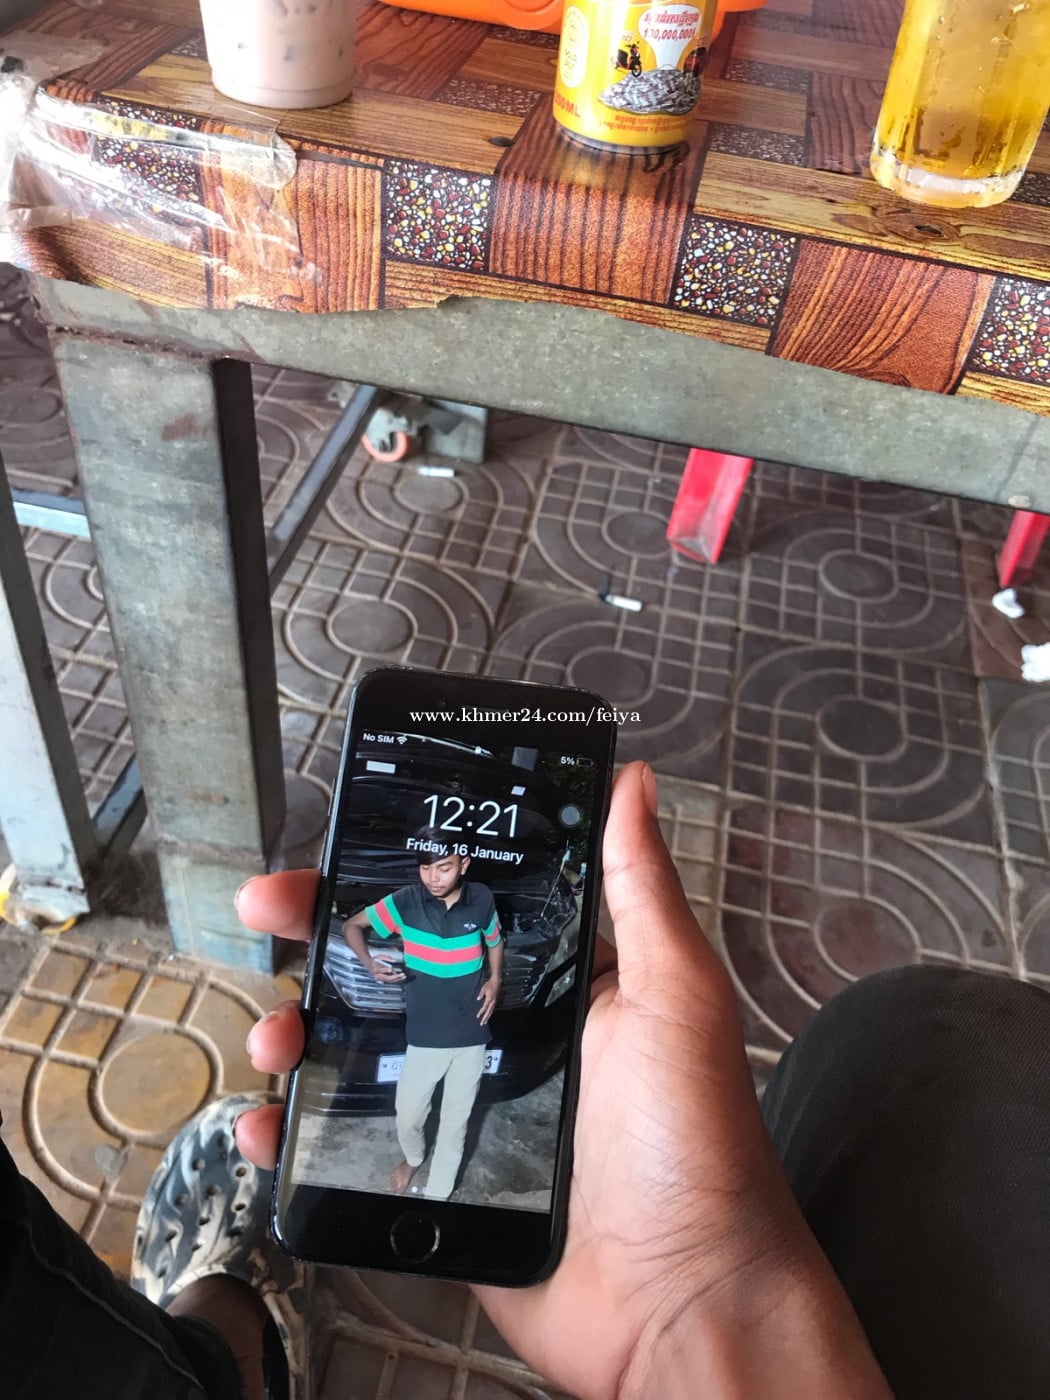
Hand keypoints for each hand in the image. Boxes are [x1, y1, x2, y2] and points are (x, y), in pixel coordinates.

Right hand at [234, 764, 887, 1399]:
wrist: (680, 1304)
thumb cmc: (692, 1140)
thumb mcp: (674, 994)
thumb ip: (641, 889)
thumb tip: (633, 778)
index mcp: (556, 980)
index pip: (461, 904)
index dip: (398, 870)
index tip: (342, 842)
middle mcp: (503, 1034)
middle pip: (392, 970)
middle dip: (322, 936)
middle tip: (266, 910)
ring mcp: (463, 1108)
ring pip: (358, 1052)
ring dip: (299, 1032)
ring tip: (275, 1035)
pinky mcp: (436, 1181)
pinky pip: (350, 1148)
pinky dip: (296, 1135)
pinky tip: (266, 1125)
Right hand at [367, 954, 404, 983]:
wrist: (369, 965)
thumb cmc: (374, 960)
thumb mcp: (379, 956)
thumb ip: (386, 957)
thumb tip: (393, 960)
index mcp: (375, 968)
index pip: (380, 970)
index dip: (385, 970)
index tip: (390, 969)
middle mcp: (377, 975)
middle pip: (387, 978)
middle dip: (395, 977)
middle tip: (402, 975)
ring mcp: (380, 978)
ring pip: (389, 980)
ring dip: (397, 979)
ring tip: (403, 977)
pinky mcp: (382, 979)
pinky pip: (390, 980)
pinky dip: (396, 979)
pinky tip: (401, 978)